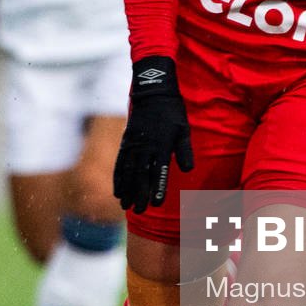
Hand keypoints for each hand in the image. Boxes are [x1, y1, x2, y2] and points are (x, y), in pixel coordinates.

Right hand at [113, 56, 194, 213]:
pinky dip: (117, 178)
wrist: (153, 94)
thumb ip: (185, 150)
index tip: (156, 203)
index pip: (159, 171)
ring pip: (128, 171)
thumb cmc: (172, 114)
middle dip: (140, 194)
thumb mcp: (184, 130)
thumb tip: (188, 170)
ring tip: (126, 205)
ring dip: (126, 189)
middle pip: (141, 175)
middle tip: (140, 211)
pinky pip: (119, 163)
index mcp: (161, 145)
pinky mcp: (125, 143)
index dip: (157, 188)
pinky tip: (117, 191)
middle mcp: (145, 147)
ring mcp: (133, 145)